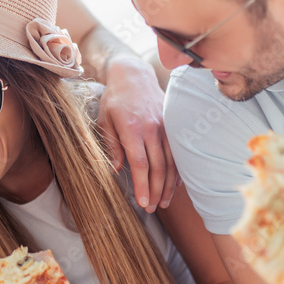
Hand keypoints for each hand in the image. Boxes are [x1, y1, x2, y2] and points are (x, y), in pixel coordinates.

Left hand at [98, 55, 176, 211]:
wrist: (134, 74)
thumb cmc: (114, 99)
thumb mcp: (104, 120)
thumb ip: (111, 146)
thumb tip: (116, 170)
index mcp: (132, 128)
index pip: (140, 164)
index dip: (142, 185)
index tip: (142, 203)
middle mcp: (152, 128)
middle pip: (158, 167)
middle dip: (156, 191)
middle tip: (152, 208)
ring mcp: (165, 126)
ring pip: (171, 161)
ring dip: (168, 185)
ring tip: (163, 202)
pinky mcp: (173, 125)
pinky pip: (178, 152)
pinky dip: (177, 170)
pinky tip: (174, 185)